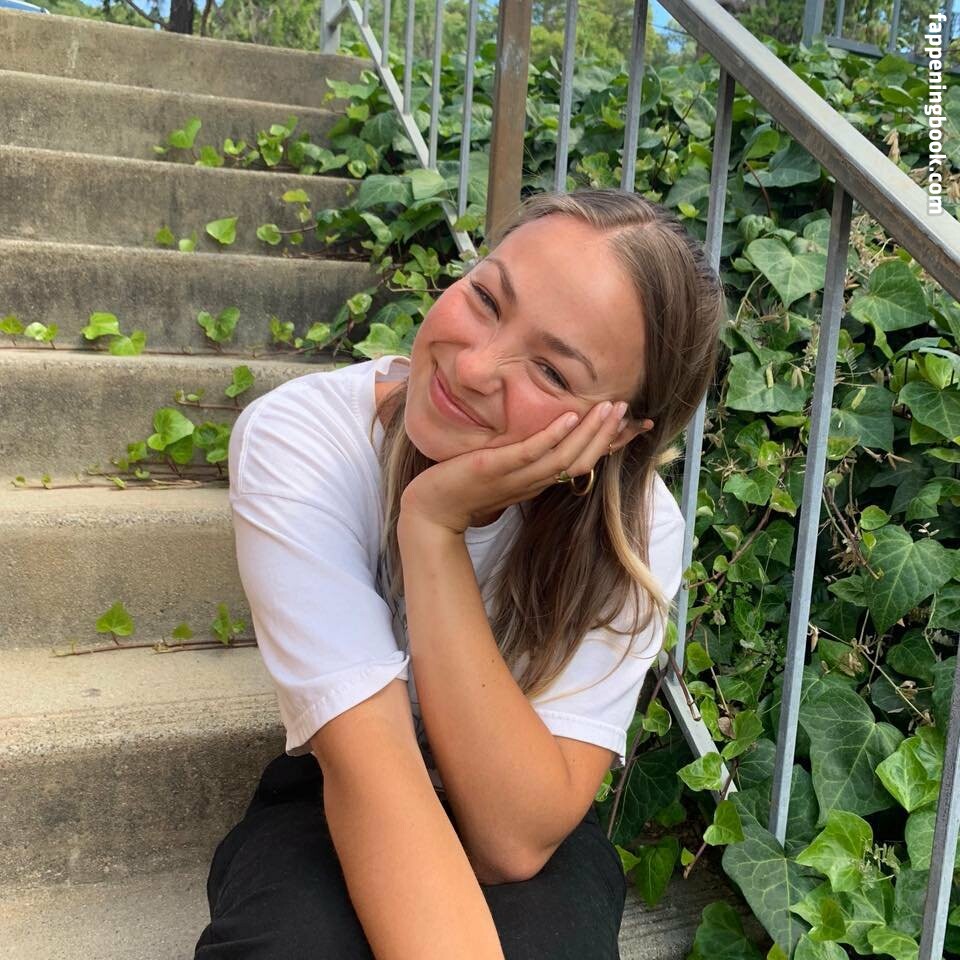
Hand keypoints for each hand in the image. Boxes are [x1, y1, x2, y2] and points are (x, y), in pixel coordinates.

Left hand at [399, 399, 631, 535]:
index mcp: (537, 480)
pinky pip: (530, 452)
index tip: (631, 424)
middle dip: (605, 434)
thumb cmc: (463, 488)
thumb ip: (522, 457)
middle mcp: (533, 481)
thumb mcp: (502, 470)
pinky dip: (552, 435)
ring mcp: (516, 476)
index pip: (581, 462)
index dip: (607, 445)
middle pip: (581, 460)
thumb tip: (540, 434)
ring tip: (608, 408)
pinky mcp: (495, 469)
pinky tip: (568, 416)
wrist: (431, 510)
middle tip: (624, 407)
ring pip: (563, 456)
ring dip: (589, 432)